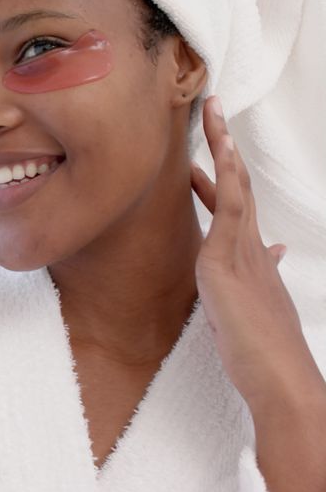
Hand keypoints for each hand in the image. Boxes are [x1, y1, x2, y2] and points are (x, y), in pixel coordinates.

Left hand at [191, 96, 325, 491]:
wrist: (280, 380)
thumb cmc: (263, 353)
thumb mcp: (251, 309)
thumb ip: (257, 279)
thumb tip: (274, 252)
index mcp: (253, 259)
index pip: (236, 209)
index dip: (223, 178)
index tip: (215, 153)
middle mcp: (252, 249)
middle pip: (239, 186)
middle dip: (225, 149)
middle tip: (212, 111)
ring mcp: (243, 253)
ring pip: (236, 189)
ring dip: (224, 150)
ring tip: (212, 114)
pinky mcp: (227, 265)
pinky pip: (229, 214)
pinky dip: (224, 185)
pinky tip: (216, 160)